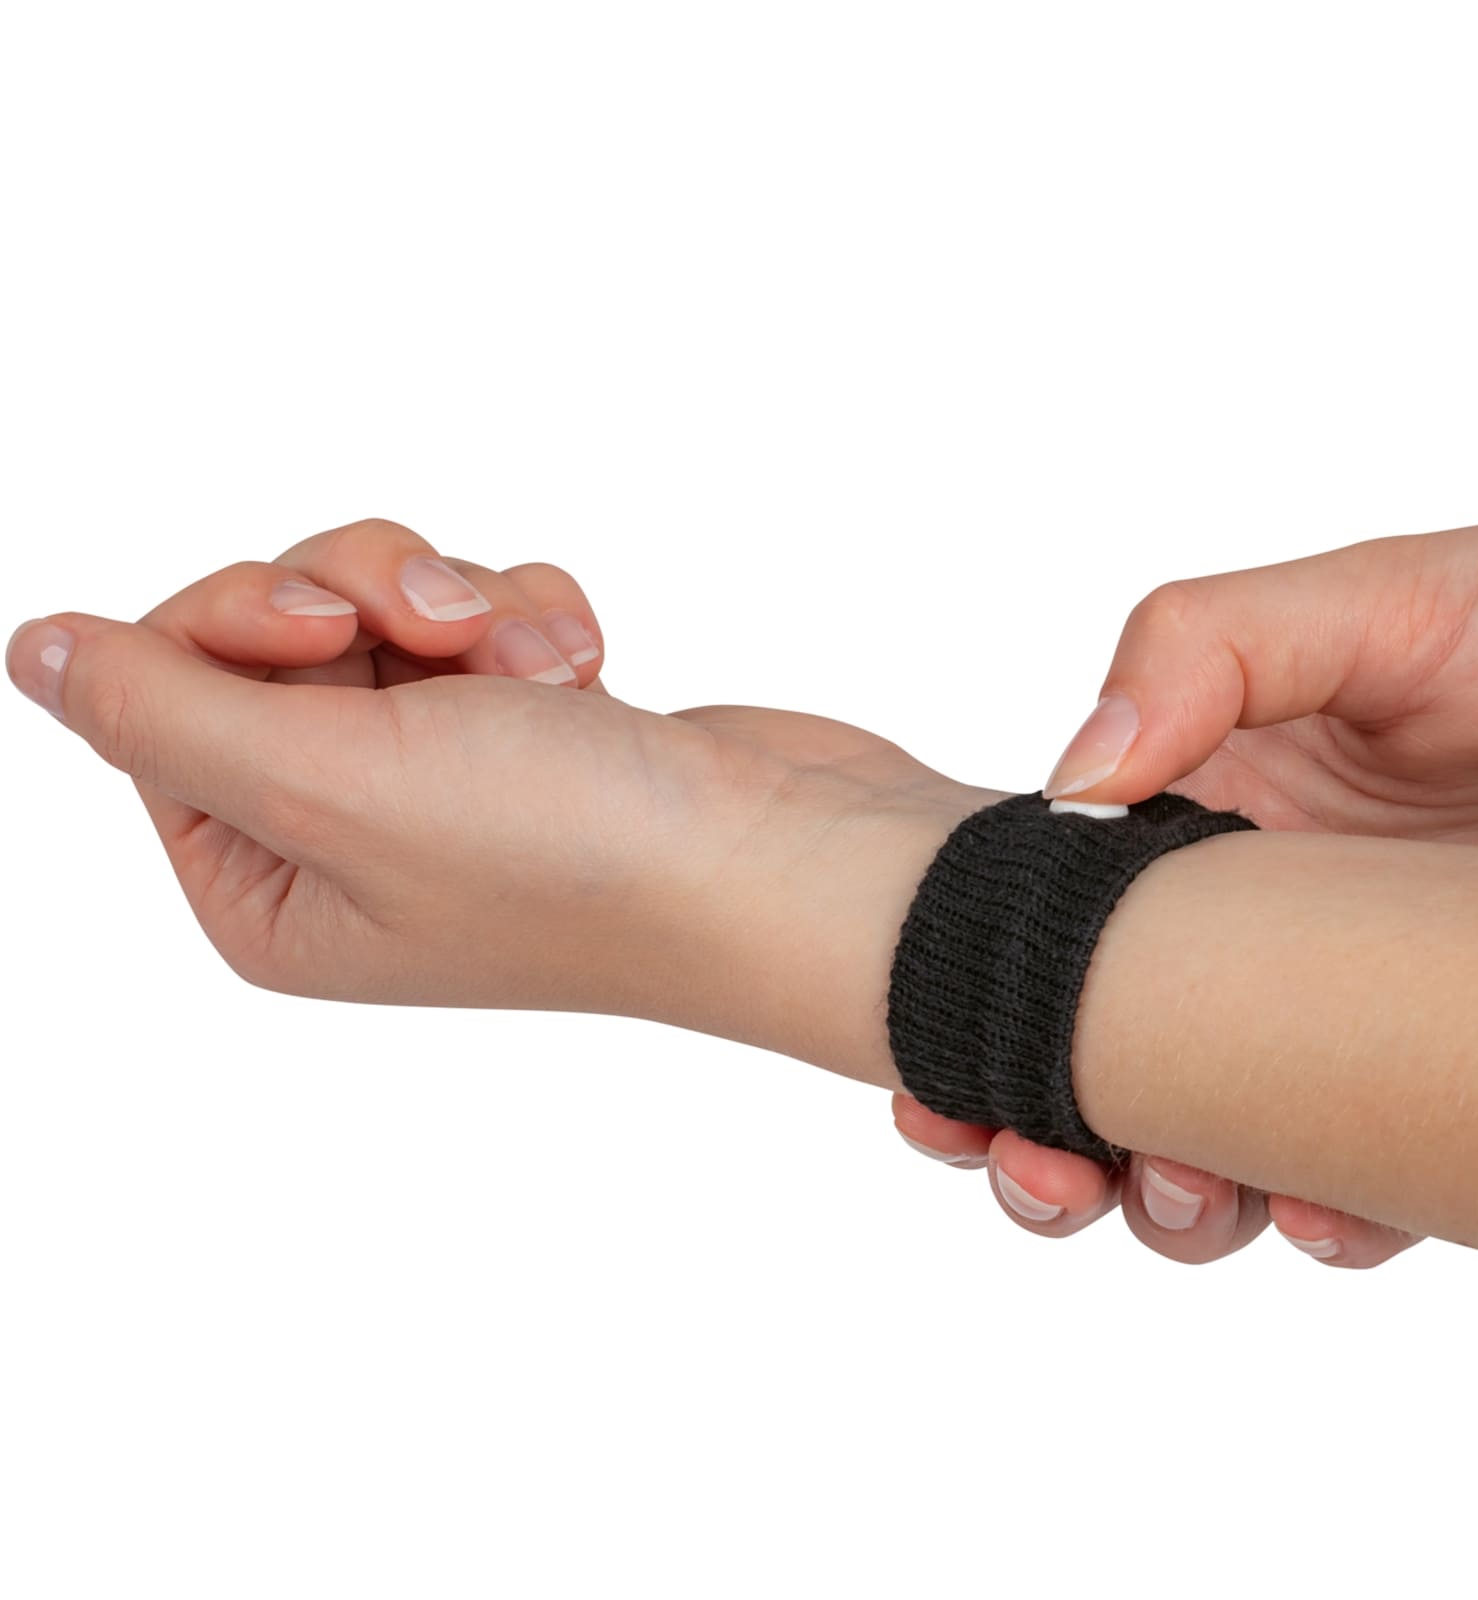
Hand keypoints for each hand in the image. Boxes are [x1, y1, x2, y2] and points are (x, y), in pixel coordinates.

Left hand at [6, 519, 1003, 1067]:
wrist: (779, 864)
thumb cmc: (576, 858)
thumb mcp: (323, 781)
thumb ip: (158, 703)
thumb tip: (35, 649)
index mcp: (267, 889)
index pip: (160, 697)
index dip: (232, 627)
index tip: (324, 635)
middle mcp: (345, 837)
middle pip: (269, 632)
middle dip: (358, 599)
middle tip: (437, 633)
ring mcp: (446, 778)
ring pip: (381, 603)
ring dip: (462, 603)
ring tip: (542, 663)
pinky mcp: (532, 726)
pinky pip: (481, 614)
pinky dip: (534, 619)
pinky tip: (591, 672)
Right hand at [899, 505, 1477, 1267]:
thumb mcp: (1387, 604)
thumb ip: (1202, 653)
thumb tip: (1068, 780)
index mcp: (1215, 813)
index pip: (1065, 929)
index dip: (992, 1009)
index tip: (942, 1083)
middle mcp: (1273, 923)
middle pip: (1121, 1056)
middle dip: (1053, 1140)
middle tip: (1042, 1167)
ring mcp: (1362, 1012)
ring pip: (1222, 1142)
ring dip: (1167, 1198)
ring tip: (1180, 1192)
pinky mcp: (1461, 1082)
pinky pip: (1371, 1187)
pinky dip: (1326, 1220)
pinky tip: (1325, 1214)